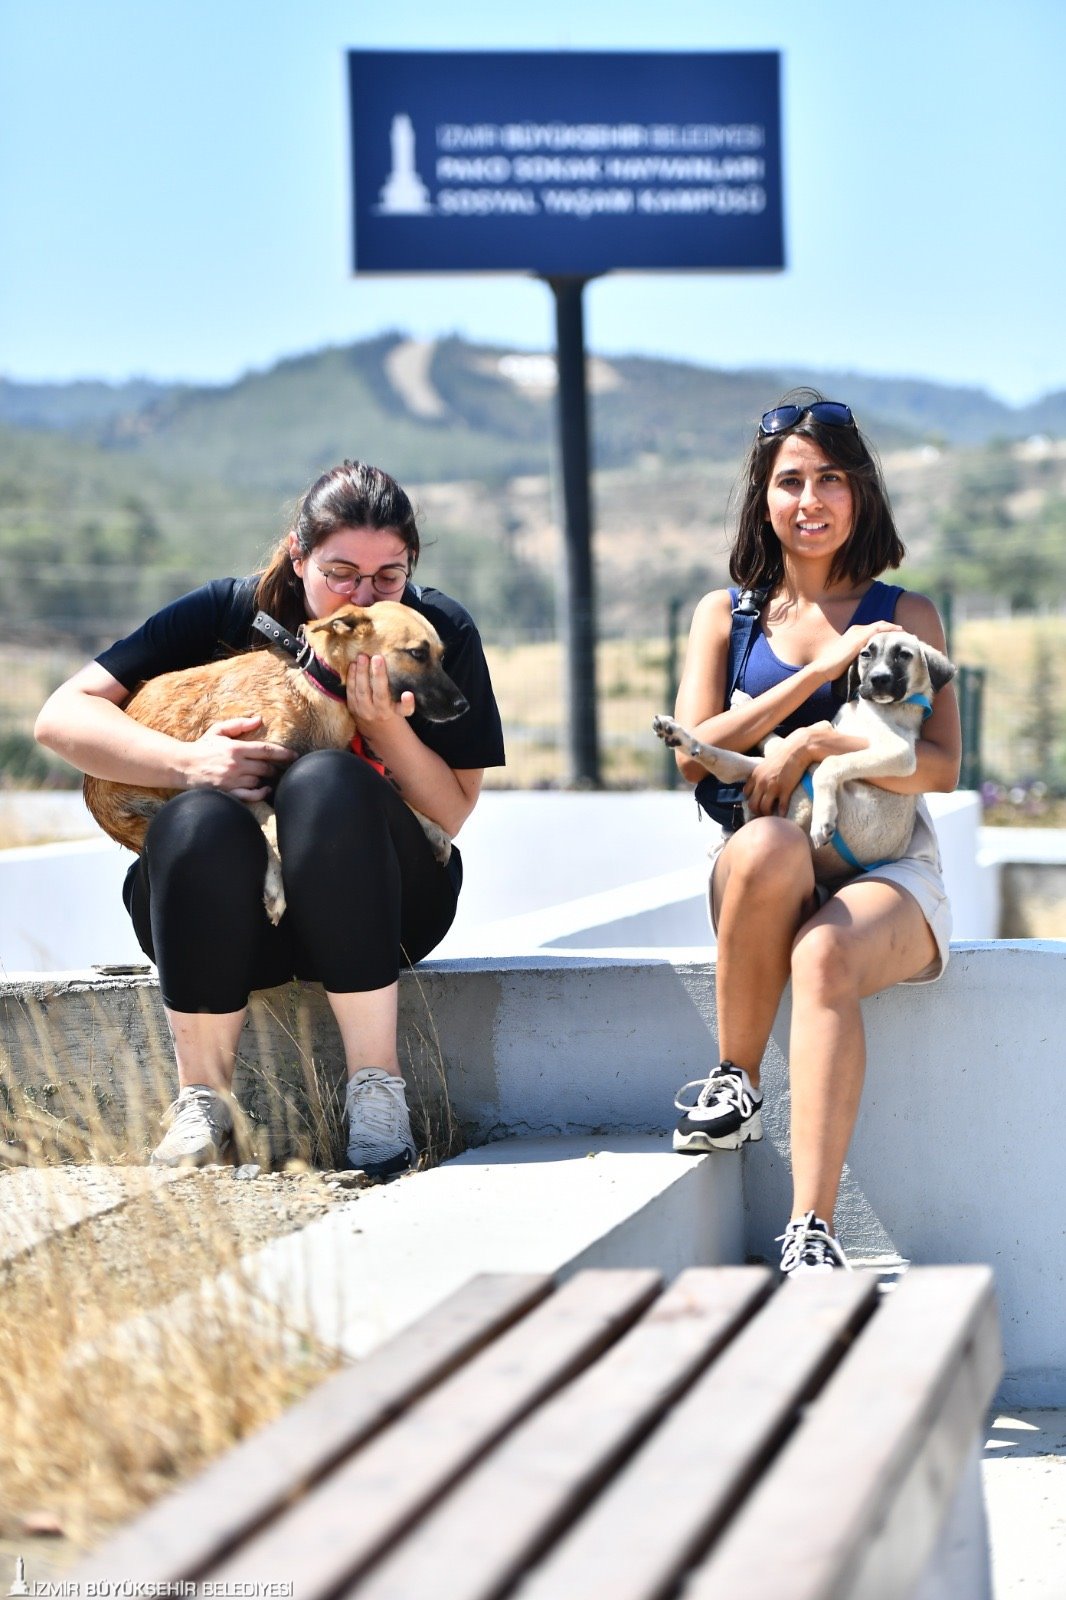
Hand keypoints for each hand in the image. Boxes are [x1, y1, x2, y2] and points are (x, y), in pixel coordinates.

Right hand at [181, 715, 295, 800]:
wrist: (182, 766)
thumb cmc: (202, 747)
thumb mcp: (219, 730)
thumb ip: (239, 724)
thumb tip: (259, 719)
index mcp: (236, 748)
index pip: (266, 750)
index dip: (283, 753)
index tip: (294, 756)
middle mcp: (236, 765)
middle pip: (265, 768)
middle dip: (274, 768)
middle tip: (278, 768)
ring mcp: (232, 781)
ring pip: (259, 781)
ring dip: (266, 780)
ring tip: (268, 777)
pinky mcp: (227, 793)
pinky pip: (250, 797)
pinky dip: (260, 794)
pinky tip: (264, 790)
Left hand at [346, 654, 415, 735]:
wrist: (376, 732)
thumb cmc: (392, 716)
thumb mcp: (402, 713)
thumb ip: (406, 704)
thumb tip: (409, 693)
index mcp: (388, 712)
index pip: (392, 701)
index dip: (403, 700)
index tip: (408, 693)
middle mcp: (374, 712)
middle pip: (374, 692)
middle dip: (374, 674)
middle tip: (376, 657)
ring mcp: (361, 711)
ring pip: (360, 690)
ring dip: (360, 673)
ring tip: (362, 658)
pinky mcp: (352, 708)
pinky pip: (350, 692)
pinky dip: (351, 678)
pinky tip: (353, 666)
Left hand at [743, 727, 824, 817]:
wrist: (797, 748)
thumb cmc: (783, 754)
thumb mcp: (766, 763)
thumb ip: (760, 774)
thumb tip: (760, 782)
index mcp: (755, 776)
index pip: (746, 794)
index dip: (751, 801)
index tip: (757, 804)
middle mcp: (761, 782)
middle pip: (753, 804)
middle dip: (757, 812)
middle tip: (763, 815)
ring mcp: (772, 787)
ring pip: (764, 808)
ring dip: (768, 815)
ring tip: (773, 817)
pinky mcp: (785, 789)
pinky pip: (781, 807)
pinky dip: (781, 813)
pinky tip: (783, 816)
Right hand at [809, 620, 901, 682]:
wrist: (824, 668)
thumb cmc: (834, 667)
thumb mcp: (850, 658)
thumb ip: (860, 655)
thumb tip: (869, 663)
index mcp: (854, 633)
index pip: (874, 629)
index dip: (886, 631)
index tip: (896, 637)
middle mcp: (856, 630)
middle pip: (879, 625)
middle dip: (892, 628)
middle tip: (905, 633)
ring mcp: (858, 632)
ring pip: (881, 625)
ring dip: (893, 628)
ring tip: (905, 633)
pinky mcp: (859, 638)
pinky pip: (878, 630)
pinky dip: (889, 630)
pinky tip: (898, 634)